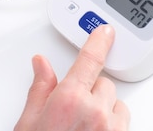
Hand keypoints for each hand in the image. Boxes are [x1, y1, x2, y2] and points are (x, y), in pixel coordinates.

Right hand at [14, 25, 128, 130]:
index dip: (99, 41)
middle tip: (71, 108)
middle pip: (101, 83)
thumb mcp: (29, 123)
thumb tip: (41, 65)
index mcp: (70, 100)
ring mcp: (111, 128)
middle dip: (88, 90)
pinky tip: (94, 130)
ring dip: (102, 107)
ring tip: (82, 124)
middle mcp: (95, 112)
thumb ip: (40, 90)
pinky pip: (123, 120)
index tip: (105, 31)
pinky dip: (112, 122)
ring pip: (115, 102)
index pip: (90, 59)